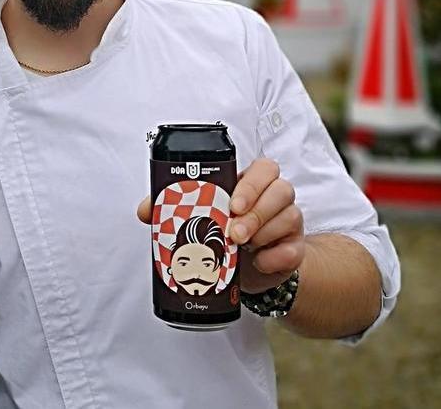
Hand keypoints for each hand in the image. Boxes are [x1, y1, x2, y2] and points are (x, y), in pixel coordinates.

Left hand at [136, 157, 303, 293]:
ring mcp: (288, 222)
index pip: (263, 169)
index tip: (232, 204)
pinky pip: (294, 249)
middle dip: (256, 212)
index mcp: (251, 184)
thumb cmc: (224, 237)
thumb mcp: (202, 220)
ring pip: (291, 216)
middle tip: (234, 233)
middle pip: (281, 189)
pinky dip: (275, 258)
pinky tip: (259, 262)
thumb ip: (174, 209)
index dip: (251, 184)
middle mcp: (274, 198)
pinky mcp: (295, 249)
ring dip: (264, 233)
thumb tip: (145, 211)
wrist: (250, 271)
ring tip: (242, 247)